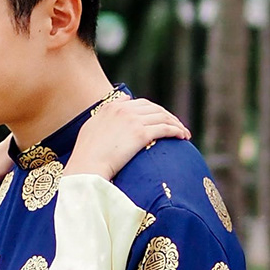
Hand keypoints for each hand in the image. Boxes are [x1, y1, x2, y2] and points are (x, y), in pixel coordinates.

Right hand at [66, 95, 188, 180]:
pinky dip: (177, 131)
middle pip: (154, 108)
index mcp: (111, 107)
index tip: (161, 119)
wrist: (87, 168)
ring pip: (163, 117)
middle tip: (177, 126)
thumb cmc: (86, 155)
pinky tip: (182, 137)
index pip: (140, 103)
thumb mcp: (92, 127)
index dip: (154, 111)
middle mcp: (123, 110)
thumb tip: (122, 101)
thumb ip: (106, 113)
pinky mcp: (141, 134)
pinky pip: (165, 128)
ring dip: (176, 124)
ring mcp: (133, 120)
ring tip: (184, 134)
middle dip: (168, 116)